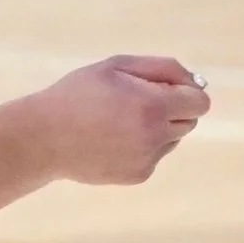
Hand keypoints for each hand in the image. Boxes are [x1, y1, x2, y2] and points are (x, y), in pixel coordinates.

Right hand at [31, 55, 209, 184]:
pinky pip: (153, 156)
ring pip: (172, 140)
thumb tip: (197, 82)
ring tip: (119, 122)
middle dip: (173, 109)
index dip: (185, 91)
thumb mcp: (116, 66)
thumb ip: (162, 68)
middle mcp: (155, 136)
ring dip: (157, 128)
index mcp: (153, 106)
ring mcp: (147, 159)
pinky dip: (141, 147)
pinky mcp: (138, 176)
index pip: (199, 102)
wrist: (43, 138)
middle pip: (190, 121)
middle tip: (137, 102)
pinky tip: (111, 141)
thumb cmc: (78, 94)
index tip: (164, 88)